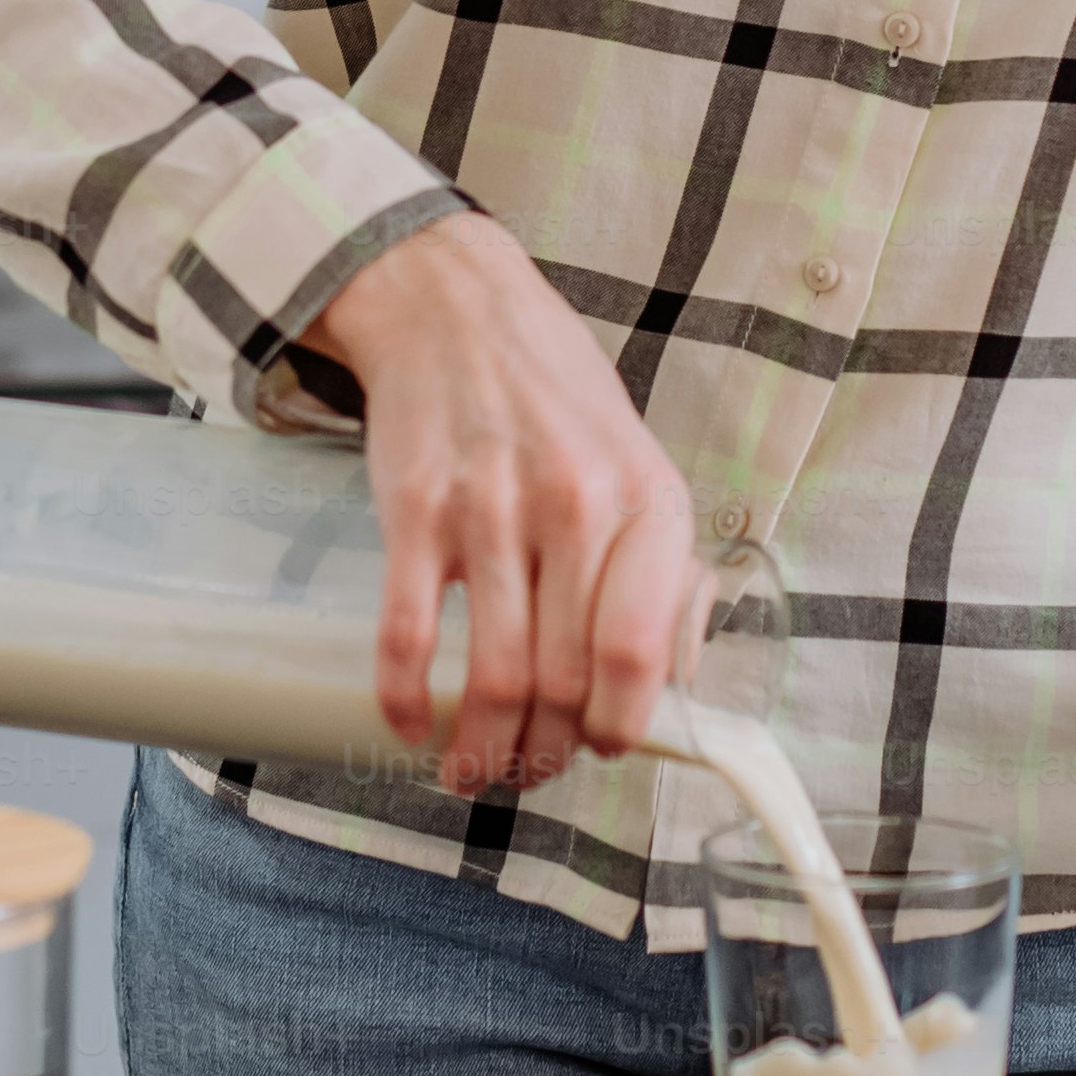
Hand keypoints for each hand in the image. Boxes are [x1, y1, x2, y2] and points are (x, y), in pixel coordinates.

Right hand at [303, 214, 703, 797]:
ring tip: (472, 770)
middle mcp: (573, 506)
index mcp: (646, 501)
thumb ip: (661, 568)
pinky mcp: (413, 511)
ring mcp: (489, 509)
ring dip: (480, 749)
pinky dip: (406, 700)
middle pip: (564, 682)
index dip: (618, 725)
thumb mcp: (639, 462)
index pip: (638, 652)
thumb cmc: (552, 396)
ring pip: (492, 676)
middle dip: (543, 753)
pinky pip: (408, 635)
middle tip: (526, 770)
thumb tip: (669, 684)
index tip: (599, 745)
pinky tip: (409, 724)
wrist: (454, 305)